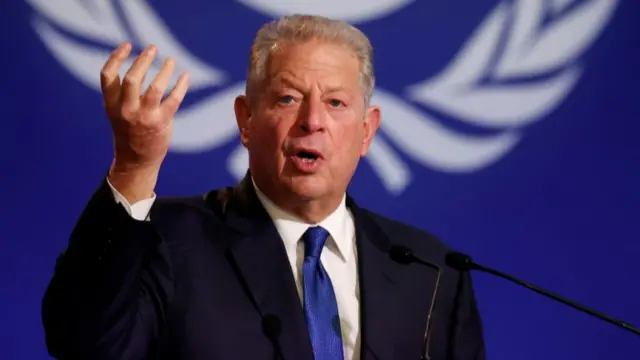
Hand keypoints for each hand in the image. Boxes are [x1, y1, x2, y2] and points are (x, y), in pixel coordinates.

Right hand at [102, 42, 188, 202]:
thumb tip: (141, 64)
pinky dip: (181, 85)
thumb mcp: (118, 111)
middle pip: (132, 78)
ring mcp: (143, 117)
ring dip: (165, 71)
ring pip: (155, 88)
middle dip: (143, 60)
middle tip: (152, 48)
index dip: (116, 57)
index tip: (127, 45)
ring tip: (171, 60)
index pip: (108, 75)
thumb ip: (126, 91)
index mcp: (111, 104)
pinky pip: (173, 99)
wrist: (136, 161)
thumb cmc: (129, 131)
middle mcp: (125, 110)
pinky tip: (185, 76)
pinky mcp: (161, 123)